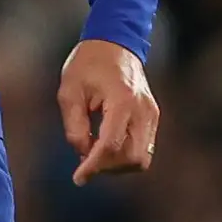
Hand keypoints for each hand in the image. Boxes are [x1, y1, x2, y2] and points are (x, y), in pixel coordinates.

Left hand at [57, 38, 160, 183]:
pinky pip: (143, 148)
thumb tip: (83, 154)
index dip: (93, 166)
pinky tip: (106, 145)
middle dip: (108, 167)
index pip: (111, 146)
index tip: (78, 178)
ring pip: (141, 158)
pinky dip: (125, 155)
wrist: (114, 43)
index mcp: (122, 100)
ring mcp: (151, 114)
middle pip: (133, 158)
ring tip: (94, 151)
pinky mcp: (152, 117)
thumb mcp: (69, 92)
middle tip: (86, 161)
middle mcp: (142, 110)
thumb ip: (74, 126)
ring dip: (117, 164)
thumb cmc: (88, 64)